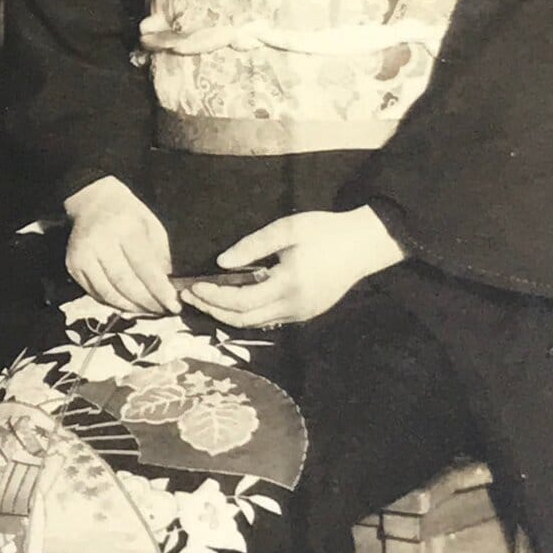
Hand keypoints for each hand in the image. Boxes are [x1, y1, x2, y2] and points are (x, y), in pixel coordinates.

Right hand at [64, 176, 177, 317]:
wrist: (92, 202)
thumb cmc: (128, 214)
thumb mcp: (151, 226)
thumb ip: (161, 255)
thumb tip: (169, 286)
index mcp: (124, 228)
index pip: (143, 266)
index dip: (159, 290)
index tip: (174, 305)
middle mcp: (100, 241)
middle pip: (125, 283)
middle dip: (147, 302)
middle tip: (164, 310)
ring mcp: (83, 255)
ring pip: (108, 292)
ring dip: (131, 307)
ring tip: (148, 310)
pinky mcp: (73, 266)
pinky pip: (94, 292)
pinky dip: (113, 302)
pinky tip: (128, 304)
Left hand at [181, 206, 402, 327]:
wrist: (364, 245)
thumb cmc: (325, 231)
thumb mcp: (287, 229)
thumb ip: (253, 246)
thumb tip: (220, 264)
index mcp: (288, 285)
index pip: (240, 301)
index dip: (212, 297)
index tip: (191, 286)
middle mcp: (293, 307)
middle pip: (243, 320)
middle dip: (213, 310)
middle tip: (189, 295)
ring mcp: (301, 314)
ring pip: (255, 323)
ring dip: (227, 314)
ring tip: (205, 299)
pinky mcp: (305, 313)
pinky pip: (269, 319)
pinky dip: (246, 312)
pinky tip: (233, 299)